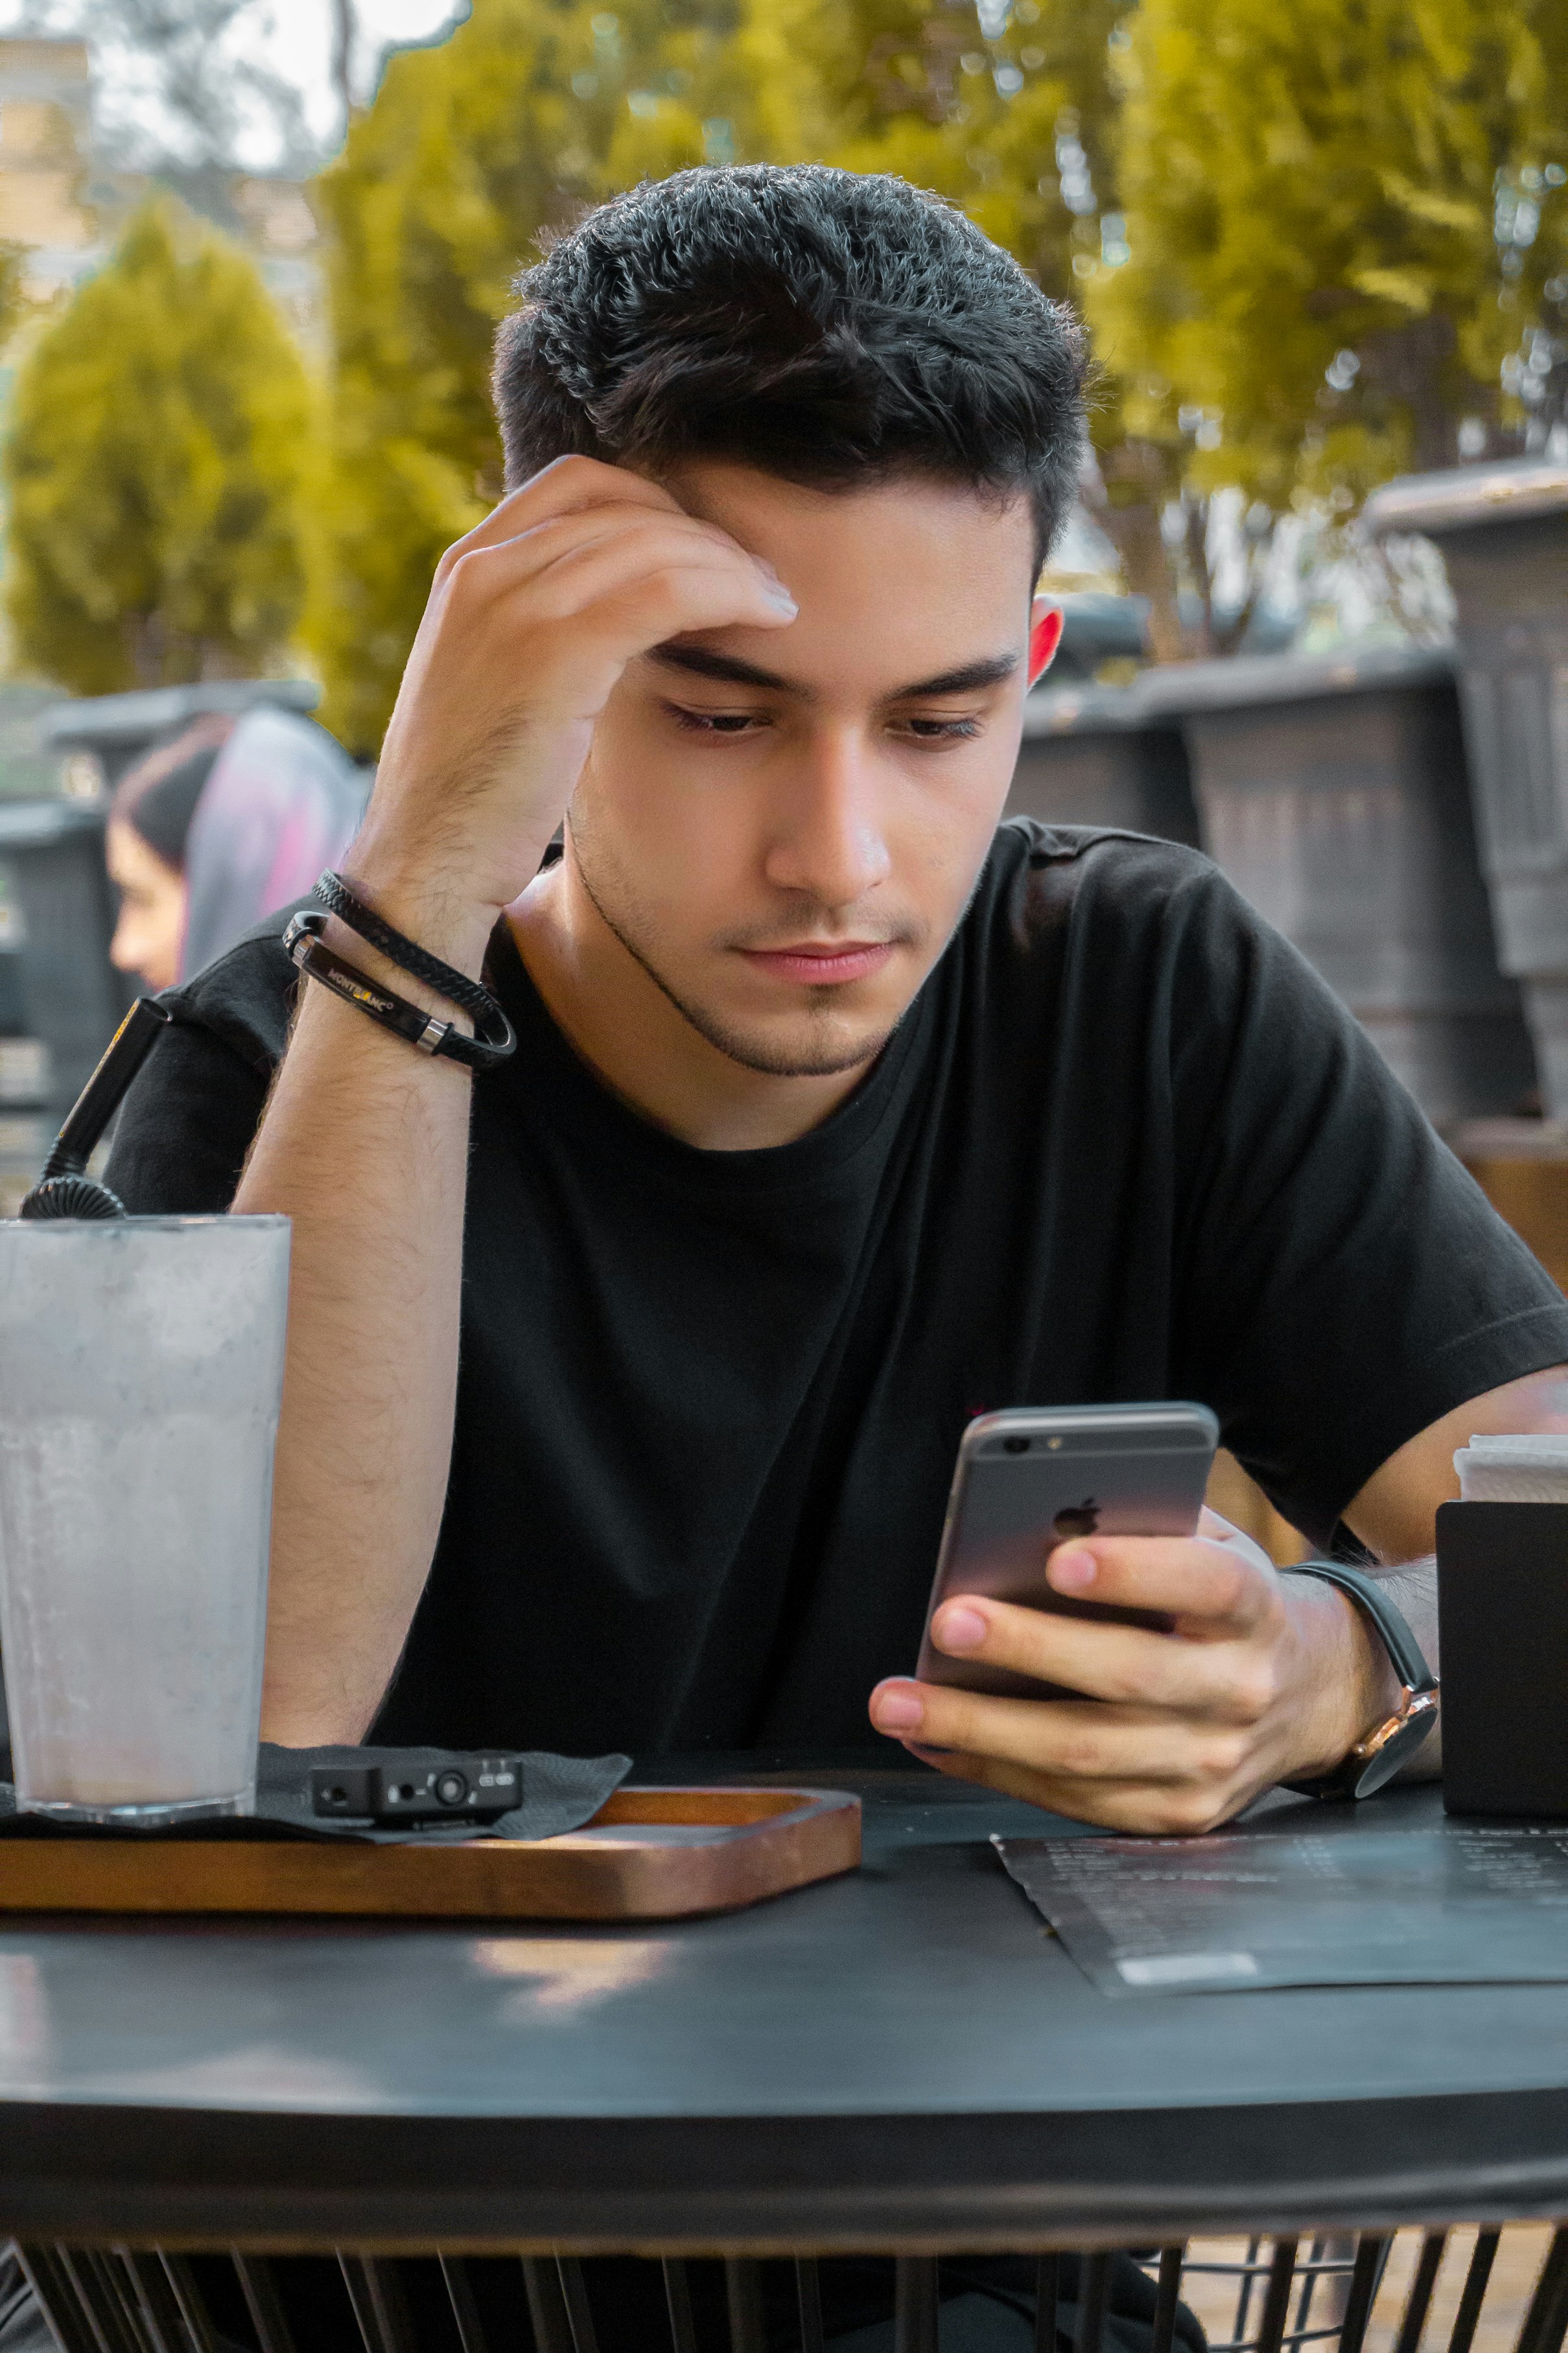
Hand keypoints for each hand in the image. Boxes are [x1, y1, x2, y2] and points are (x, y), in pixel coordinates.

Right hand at [348, 456, 798, 967]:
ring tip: (776, 602)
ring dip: (731, 565)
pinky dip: (732, 593)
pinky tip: (771, 618)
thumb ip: (541, 636)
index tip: (707, 555)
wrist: (423, 863)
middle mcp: (485, 570)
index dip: (658, 504)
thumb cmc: (469, 798)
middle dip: (706, 535)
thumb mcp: (495, 689)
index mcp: (467, 569)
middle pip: (626, 507)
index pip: (580, 484)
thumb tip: (623, 621)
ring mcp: (514, 607)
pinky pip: (668, 591)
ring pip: (655, 542)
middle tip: (762, 579)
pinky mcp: (553, 655)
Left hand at [868, 1511, 1398, 1832]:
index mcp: (1252, 1607)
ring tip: (900, 1700)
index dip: (1132, 1572)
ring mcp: (1209, 1762)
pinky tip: (935, 1739)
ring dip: (980, 1727)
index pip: (1203, 1584)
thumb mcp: (1211, 1543)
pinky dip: (993, 1769)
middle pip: (1129, 1676)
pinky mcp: (1176, 1813)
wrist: (1307, 1694)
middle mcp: (1238, 1689)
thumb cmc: (1224, 1602)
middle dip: (1029, 1648)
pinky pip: (1073, 1799)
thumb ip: (1146, 1525)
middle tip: (949, 1621)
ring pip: (1085, 1752)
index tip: (1057, 1559)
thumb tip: (1040, 1514)